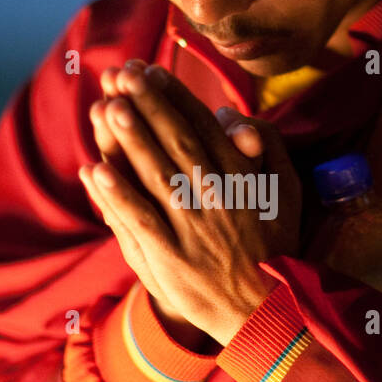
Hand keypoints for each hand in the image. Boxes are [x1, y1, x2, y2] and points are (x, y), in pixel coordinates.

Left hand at [80, 60, 301, 344]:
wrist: (266, 308)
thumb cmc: (274, 243)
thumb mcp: (286, 189)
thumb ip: (266, 146)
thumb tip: (230, 115)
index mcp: (241, 176)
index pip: (203, 127)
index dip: (174, 98)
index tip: (151, 72)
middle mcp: (216, 197)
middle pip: (176, 142)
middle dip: (148, 106)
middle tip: (122, 75)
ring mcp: (191, 227)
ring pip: (156, 176)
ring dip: (130, 141)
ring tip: (107, 108)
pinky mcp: (170, 257)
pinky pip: (141, 220)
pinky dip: (117, 196)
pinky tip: (95, 171)